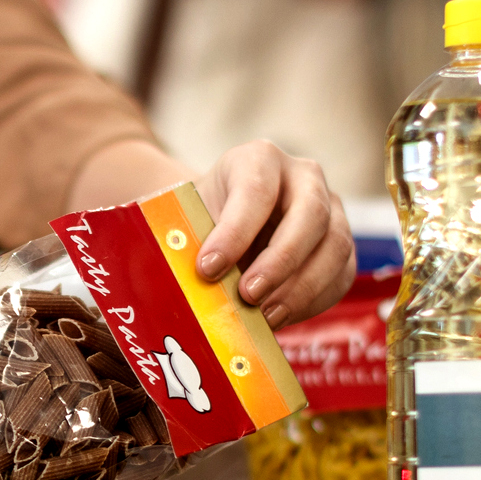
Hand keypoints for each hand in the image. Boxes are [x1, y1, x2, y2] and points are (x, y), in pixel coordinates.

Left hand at [66, 138, 355, 327]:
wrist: (223, 228)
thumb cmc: (197, 225)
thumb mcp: (183, 222)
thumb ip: (175, 242)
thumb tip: (139, 286)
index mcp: (257, 160)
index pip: (255, 189)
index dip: (235, 231)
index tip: (207, 270)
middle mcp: (303, 176)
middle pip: (309, 214)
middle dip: (279, 261)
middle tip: (247, 297)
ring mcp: (330, 210)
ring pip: (334, 245)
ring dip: (300, 286)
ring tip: (265, 318)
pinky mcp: (339, 246)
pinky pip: (340, 273)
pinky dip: (314, 300)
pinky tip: (281, 319)